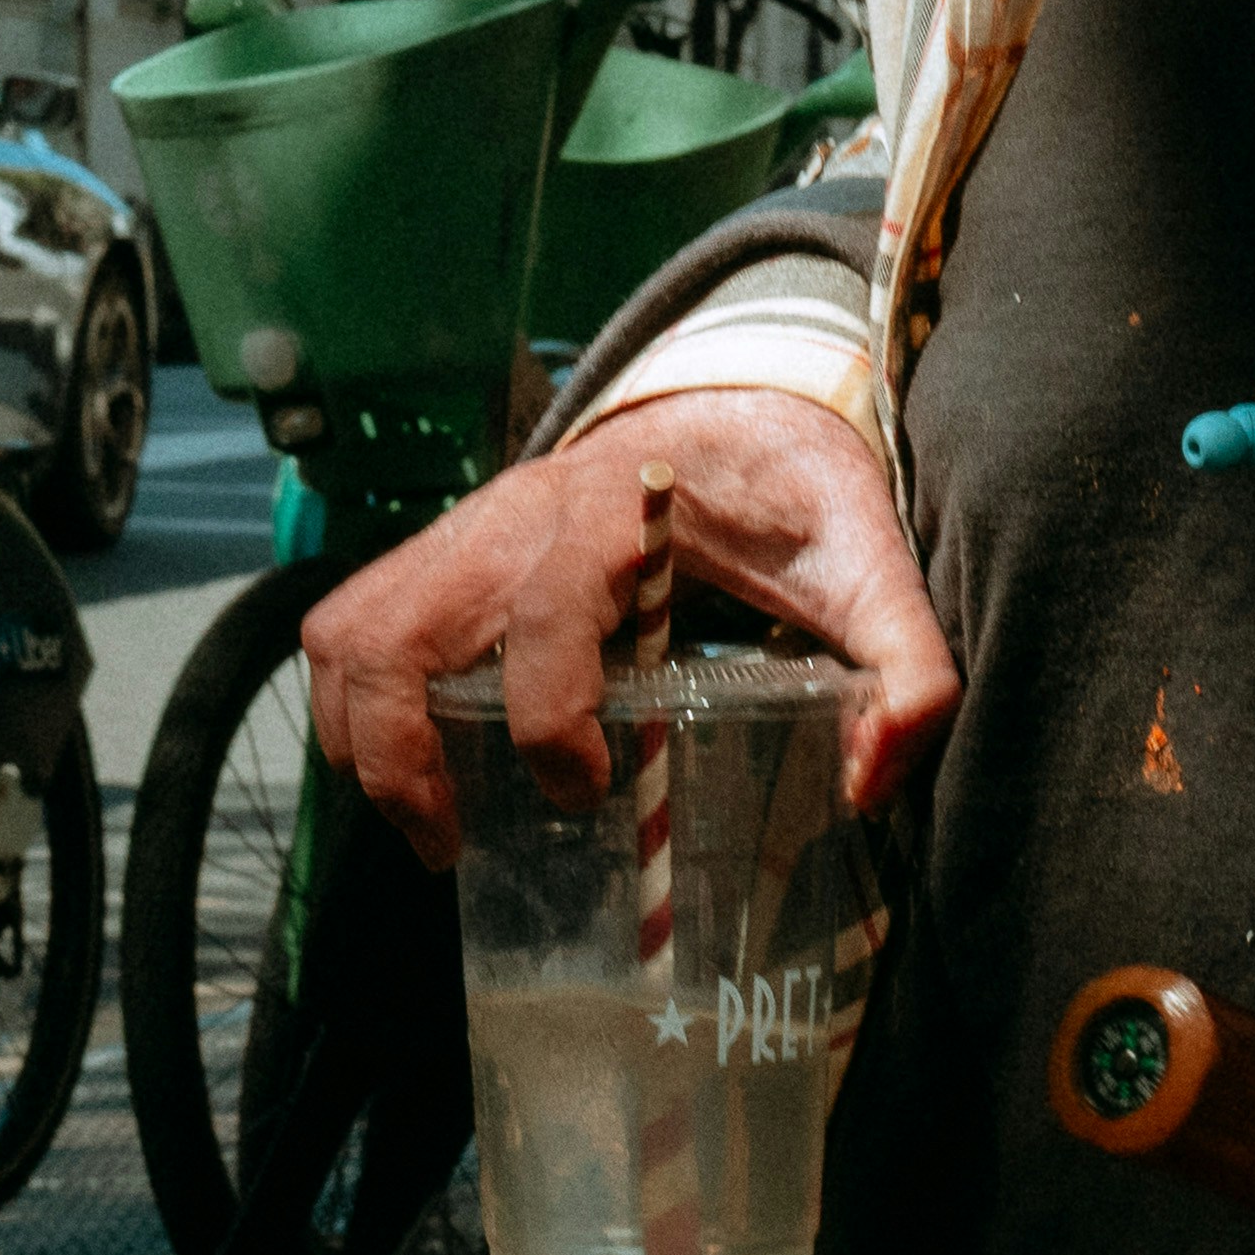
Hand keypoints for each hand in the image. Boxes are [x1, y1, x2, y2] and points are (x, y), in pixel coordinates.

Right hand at [307, 386, 958, 853]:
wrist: (734, 411)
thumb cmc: (793, 499)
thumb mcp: (871, 565)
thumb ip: (907, 664)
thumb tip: (875, 782)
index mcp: (613, 515)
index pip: (546, 614)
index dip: (551, 714)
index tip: (588, 789)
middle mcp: (514, 517)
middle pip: (396, 631)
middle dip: (404, 754)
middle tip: (453, 844)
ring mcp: (462, 533)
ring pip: (349, 630)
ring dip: (359, 738)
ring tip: (421, 824)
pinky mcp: (438, 555)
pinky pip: (348, 626)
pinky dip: (350, 706)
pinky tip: (400, 767)